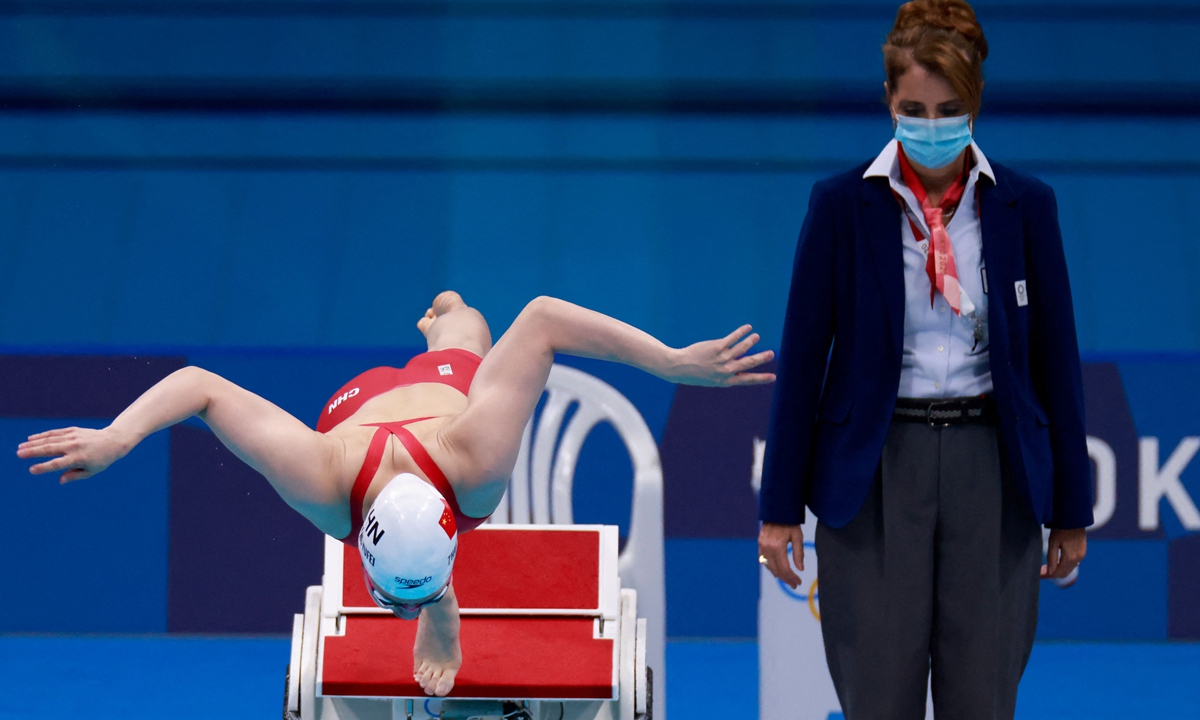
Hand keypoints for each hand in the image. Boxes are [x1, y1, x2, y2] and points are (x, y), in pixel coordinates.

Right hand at [16, 426, 130, 483]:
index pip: (57, 464)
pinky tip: (31, 438)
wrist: (113, 441)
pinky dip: (42, 435)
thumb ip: (75, 475)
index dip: (44, 467)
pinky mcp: (73, 430)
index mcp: (78, 459)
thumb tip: (60, 480)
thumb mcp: (91, 471)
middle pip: (50, 449)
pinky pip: (55, 433)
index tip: (31, 469)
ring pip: (50, 439)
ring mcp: (73, 437)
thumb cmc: (101, 460)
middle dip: (33, 452)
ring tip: (20, 447)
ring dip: (34, 443)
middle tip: (18, 454)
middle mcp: (74, 447)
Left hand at [667, 325, 775, 386]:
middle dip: (761, 359)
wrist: (679, 367)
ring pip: (742, 348)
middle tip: (771, 354)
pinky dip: (741, 332)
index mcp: (726, 381)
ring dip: (751, 341)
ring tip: (757, 337)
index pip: (747, 380)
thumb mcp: (711, 379)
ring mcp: (722, 358)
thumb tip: (738, 365)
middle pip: (748, 363)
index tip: (773, 377)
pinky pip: (733, 338)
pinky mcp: (717, 347)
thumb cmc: (694, 373)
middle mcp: (726, 370)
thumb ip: (725, 374)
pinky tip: (748, 328)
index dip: (761, 378)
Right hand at [759, 522, 804, 587]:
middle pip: (776, 570)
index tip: (798, 582)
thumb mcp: (798, 537)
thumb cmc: (790, 522)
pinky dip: (770, 566)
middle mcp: (768, 547)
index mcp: (778, 546)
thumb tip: (800, 569)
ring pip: (768, 566)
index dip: (791, 578)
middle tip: (794, 584)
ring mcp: (762, 546)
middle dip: (786, 579)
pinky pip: (763, 560)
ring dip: (778, 574)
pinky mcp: (759, 543)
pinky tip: (777, 569)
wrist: (778, 510)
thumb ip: (799, 554)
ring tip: (787, 578)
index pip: (784, 568)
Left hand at [1041, 527, 1085, 578]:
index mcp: (1071, 557)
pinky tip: (1056, 562)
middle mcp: (1078, 558)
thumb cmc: (1061, 528)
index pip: (1058, 573)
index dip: (1048, 575)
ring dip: (1058, 570)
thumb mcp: (1053, 542)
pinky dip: (1064, 566)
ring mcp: (1081, 555)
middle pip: (1064, 573)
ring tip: (1046, 567)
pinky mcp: (1082, 551)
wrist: (1074, 518)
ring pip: (1069, 569)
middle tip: (1040, 571)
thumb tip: (1050, 573)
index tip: (1038, 574)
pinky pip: (1073, 564)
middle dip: (1052, 574)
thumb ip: (1051, 558)